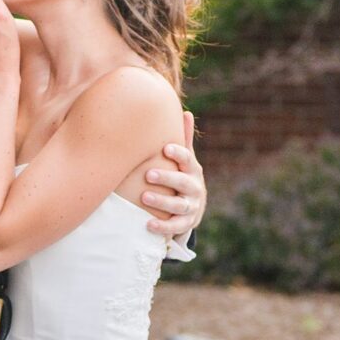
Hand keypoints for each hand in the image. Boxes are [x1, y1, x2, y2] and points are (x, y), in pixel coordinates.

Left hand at [139, 111, 205, 238]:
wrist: (193, 207)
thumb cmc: (182, 175)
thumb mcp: (185, 159)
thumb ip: (184, 139)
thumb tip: (186, 112)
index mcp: (192, 169)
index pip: (188, 159)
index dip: (178, 154)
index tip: (165, 148)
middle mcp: (194, 188)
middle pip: (183, 183)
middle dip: (167, 178)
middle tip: (148, 175)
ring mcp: (191, 207)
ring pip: (179, 206)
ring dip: (162, 202)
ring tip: (144, 197)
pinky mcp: (185, 224)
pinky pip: (175, 227)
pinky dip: (163, 227)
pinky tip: (148, 224)